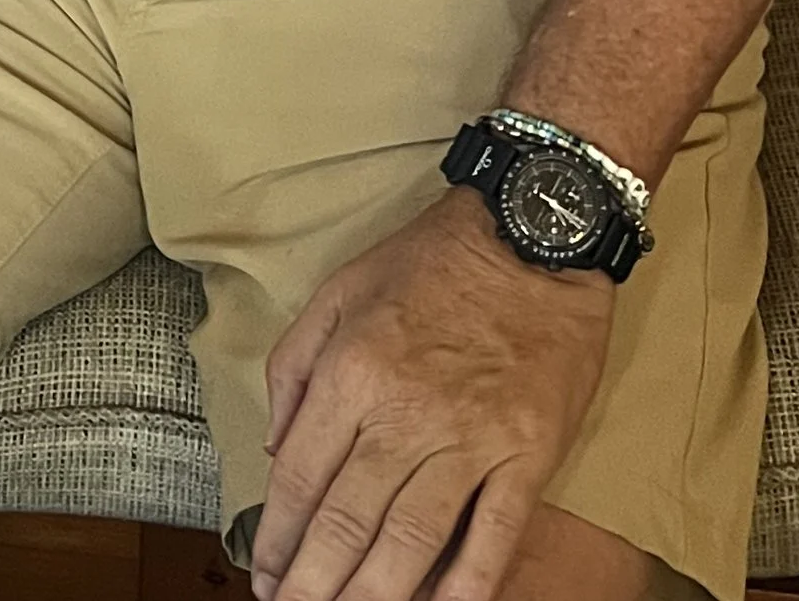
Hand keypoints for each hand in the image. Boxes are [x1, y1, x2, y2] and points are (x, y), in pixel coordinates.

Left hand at [250, 191, 614, 600]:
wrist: (533, 234)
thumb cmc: (434, 260)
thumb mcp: (341, 288)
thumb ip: (296, 365)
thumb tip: (278, 447)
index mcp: (354, 370)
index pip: (302, 477)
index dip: (278, 538)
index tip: (265, 575)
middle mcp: (406, 412)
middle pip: (348, 522)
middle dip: (313, 583)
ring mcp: (472, 439)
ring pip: (411, 541)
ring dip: (372, 597)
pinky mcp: (529, 455)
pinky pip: (493, 537)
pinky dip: (466, 588)